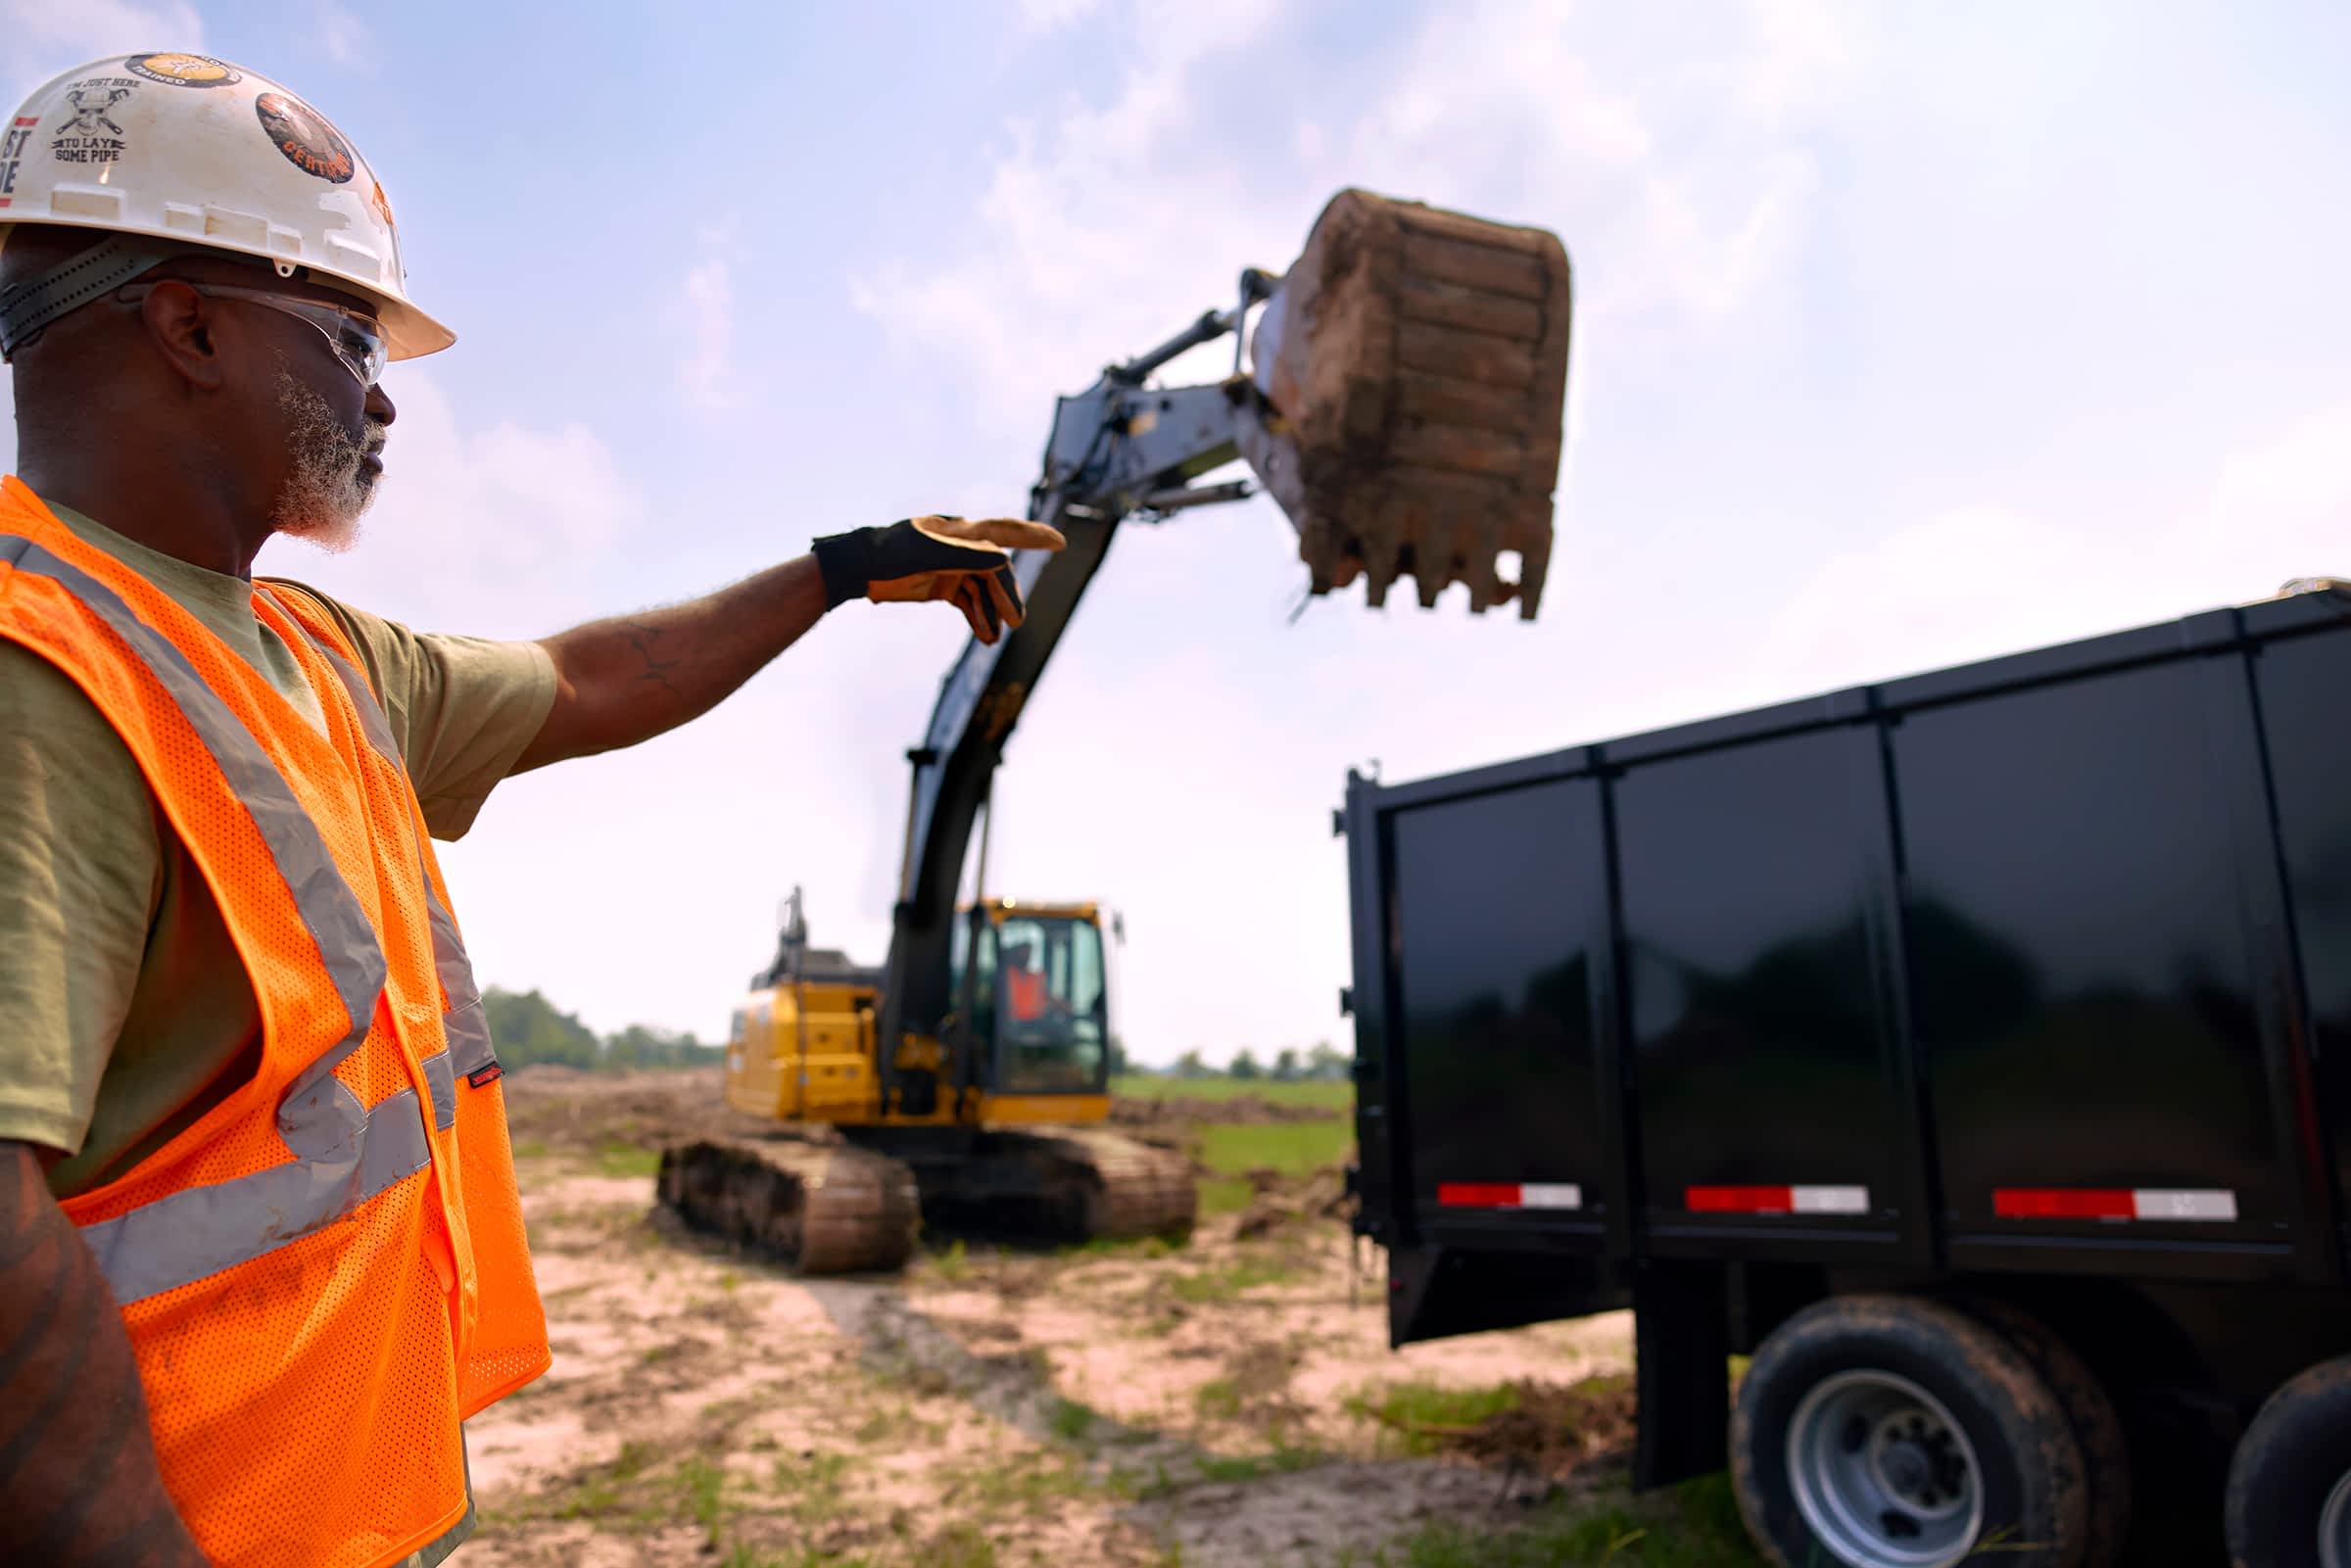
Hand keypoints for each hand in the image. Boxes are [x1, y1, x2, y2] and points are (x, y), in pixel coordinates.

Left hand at [812, 515, 1067, 642]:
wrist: (855, 569)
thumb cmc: (889, 556)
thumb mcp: (926, 555)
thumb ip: (964, 555)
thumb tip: (1003, 559)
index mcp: (959, 533)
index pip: (1003, 533)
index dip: (1033, 538)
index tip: (1061, 543)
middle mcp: (959, 547)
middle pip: (996, 571)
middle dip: (1006, 595)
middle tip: (1017, 621)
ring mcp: (951, 567)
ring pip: (984, 591)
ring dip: (991, 613)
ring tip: (994, 638)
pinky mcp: (942, 586)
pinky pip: (969, 603)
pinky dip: (978, 618)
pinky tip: (986, 637)